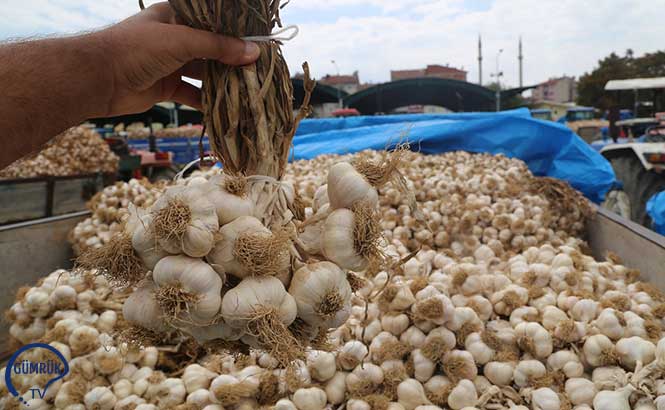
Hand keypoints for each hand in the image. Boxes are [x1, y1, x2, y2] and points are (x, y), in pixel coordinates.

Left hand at [98, 2, 259, 115]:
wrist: (98, 79)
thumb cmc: (136, 48)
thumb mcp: (181, 41)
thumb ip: (218, 47)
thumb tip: (253, 52)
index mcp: (177, 16)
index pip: (213, 21)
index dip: (236, 32)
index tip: (260, 42)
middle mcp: (175, 38)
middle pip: (212, 48)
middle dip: (233, 59)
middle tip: (259, 70)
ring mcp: (170, 63)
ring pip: (204, 72)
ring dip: (223, 82)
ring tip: (248, 90)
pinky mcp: (166, 87)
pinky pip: (192, 94)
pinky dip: (206, 102)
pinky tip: (225, 109)